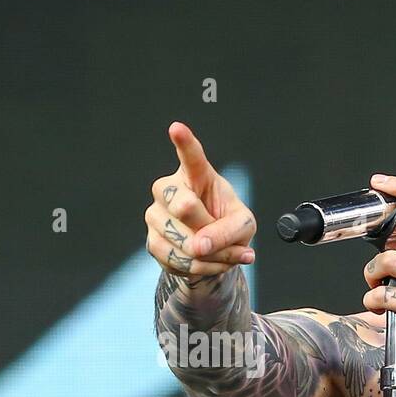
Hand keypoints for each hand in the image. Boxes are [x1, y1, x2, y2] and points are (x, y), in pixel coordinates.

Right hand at [145, 121, 256, 280]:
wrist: (212, 251)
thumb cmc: (228, 225)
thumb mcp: (243, 225)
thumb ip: (228, 231)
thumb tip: (200, 246)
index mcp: (196, 174)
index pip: (190, 156)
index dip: (184, 142)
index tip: (176, 128)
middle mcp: (169, 189)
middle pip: (184, 206)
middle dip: (208, 227)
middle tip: (220, 233)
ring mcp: (156, 215)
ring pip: (183, 240)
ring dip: (211, 255)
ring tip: (223, 253)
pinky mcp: (152, 241)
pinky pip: (178, 260)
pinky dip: (202, 268)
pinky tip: (210, 262)